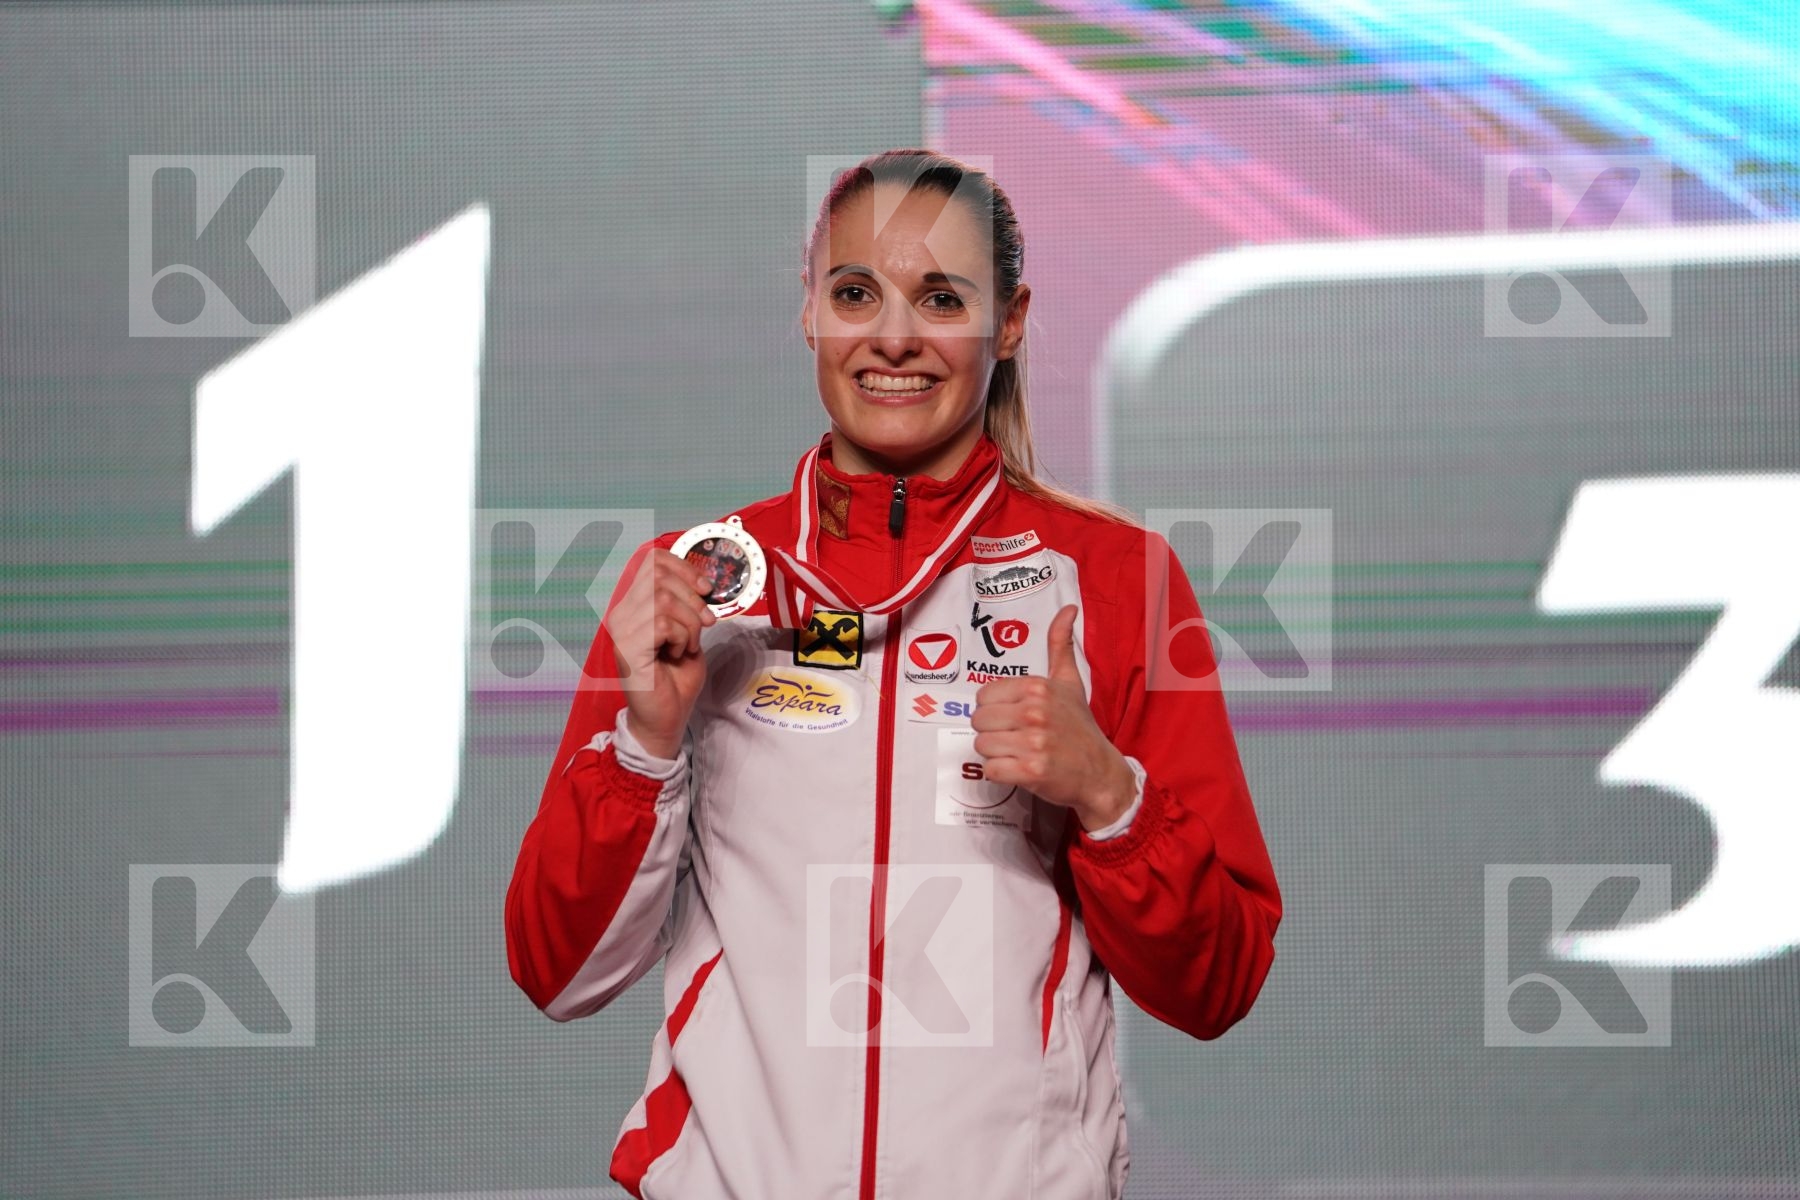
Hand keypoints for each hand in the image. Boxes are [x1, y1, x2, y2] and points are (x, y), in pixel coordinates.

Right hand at [608, 547, 715, 759]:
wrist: (666, 718)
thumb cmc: (676, 679)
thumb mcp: (689, 633)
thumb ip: (689, 606)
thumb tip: (702, 583)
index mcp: (636, 605)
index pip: (652, 562)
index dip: (683, 567)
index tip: (706, 588)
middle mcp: (623, 613)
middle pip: (658, 576)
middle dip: (692, 598)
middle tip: (705, 624)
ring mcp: (621, 630)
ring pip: (663, 600)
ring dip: (689, 623)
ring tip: (688, 645)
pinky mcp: (627, 648)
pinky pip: (661, 624)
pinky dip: (681, 637)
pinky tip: (678, 654)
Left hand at [970, 604, 1137, 830]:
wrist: (1100, 771)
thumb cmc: (1079, 728)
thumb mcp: (1070, 682)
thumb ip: (1060, 645)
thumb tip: (1068, 610)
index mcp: (1037, 688)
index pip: (984, 696)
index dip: (994, 709)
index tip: (1013, 717)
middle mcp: (1034, 712)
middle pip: (978, 721)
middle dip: (993, 732)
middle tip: (1016, 737)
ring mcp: (1032, 743)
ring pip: (982, 746)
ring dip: (997, 753)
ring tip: (1019, 752)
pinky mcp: (1030, 771)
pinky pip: (991, 770)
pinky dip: (1001, 773)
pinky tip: (1019, 769)